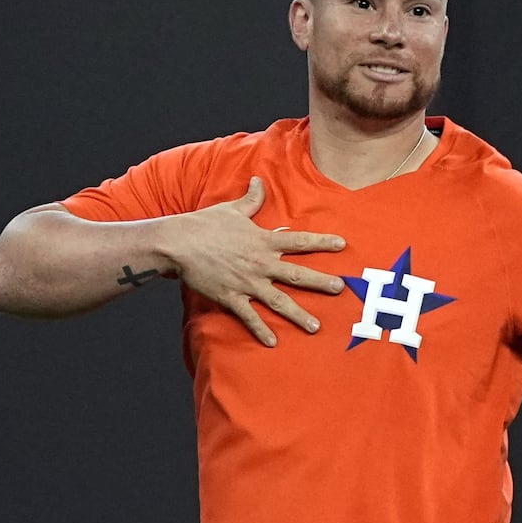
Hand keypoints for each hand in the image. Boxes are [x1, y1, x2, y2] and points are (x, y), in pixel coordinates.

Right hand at [154, 178, 345, 346]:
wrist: (178, 243)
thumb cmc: (204, 224)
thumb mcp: (231, 208)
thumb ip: (251, 199)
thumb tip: (259, 180)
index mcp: (263, 240)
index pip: (299, 241)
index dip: (322, 242)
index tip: (342, 245)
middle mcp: (260, 263)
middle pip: (297, 275)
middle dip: (321, 282)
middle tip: (340, 289)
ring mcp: (247, 282)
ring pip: (279, 301)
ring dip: (299, 315)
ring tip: (316, 327)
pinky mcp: (231, 297)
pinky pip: (249, 317)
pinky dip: (261, 330)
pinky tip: (273, 342)